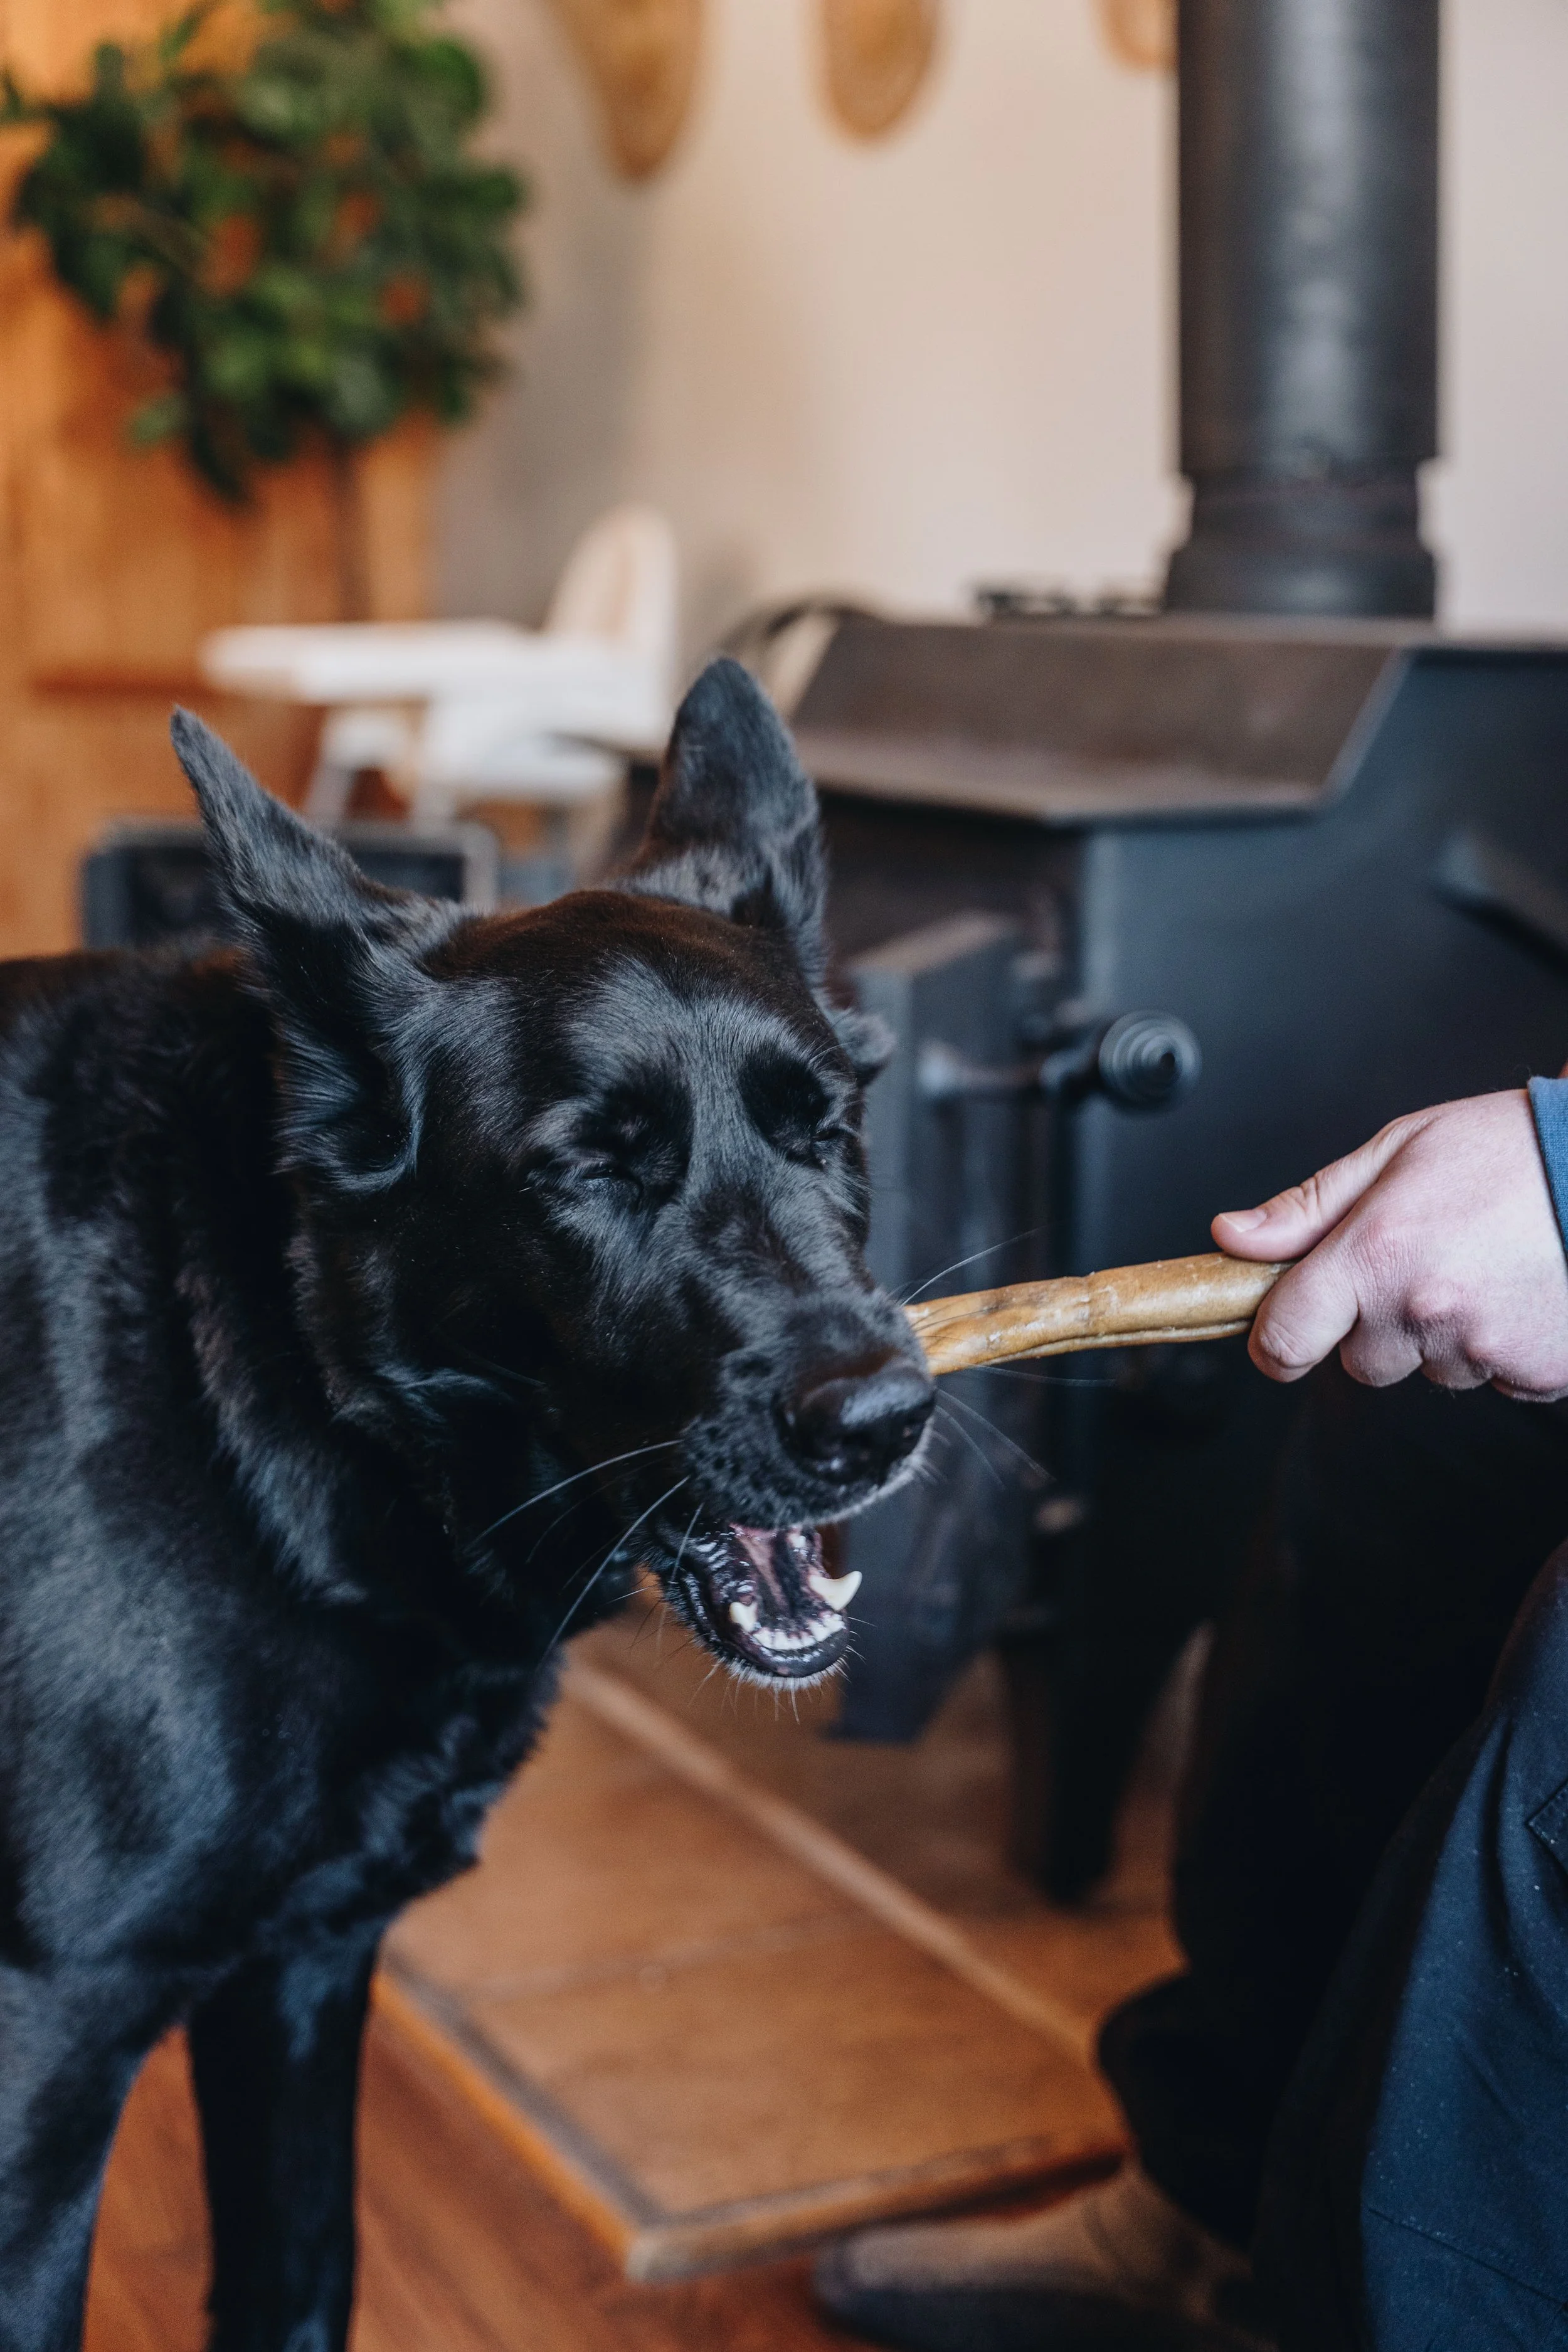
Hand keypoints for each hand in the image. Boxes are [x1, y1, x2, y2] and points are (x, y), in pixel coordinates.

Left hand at [1212, 1090, 1567, 1399]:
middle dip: (1376, 1323)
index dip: (1274, 1340)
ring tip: (1483, 1266)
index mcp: (1375, 1254)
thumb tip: (1232, 1236)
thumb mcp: (1394, 1152)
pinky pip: (1492, 1379)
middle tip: (1422, 1261)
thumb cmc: (1510, 1149)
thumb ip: (1308, 1208)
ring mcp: (1481, 1349)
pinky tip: (1518, 1291)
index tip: (1281, 1330)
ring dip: (1441, 1333)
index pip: (1284, 1338)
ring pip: (1429, 1368)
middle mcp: (1422, 1310)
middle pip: (1360, 1361)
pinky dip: (1499, 1346)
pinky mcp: (1535, 1374)